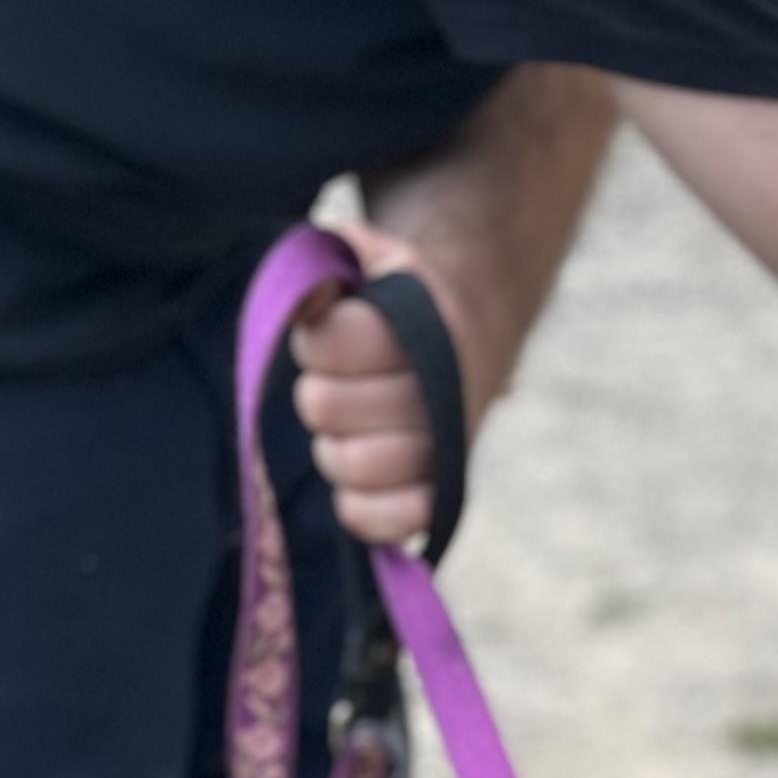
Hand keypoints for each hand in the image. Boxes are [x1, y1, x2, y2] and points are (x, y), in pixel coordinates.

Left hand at [290, 219, 475, 549]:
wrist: (468, 341)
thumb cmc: (399, 301)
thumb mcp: (370, 260)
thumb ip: (330, 258)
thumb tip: (309, 301)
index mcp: (424, 324)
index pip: (330, 342)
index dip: (316, 341)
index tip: (331, 333)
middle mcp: (441, 389)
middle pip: (324, 405)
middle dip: (320, 392)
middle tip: (340, 386)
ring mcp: (446, 449)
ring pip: (349, 464)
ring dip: (333, 447)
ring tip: (349, 430)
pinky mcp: (442, 499)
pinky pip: (387, 520)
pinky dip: (360, 507)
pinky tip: (355, 485)